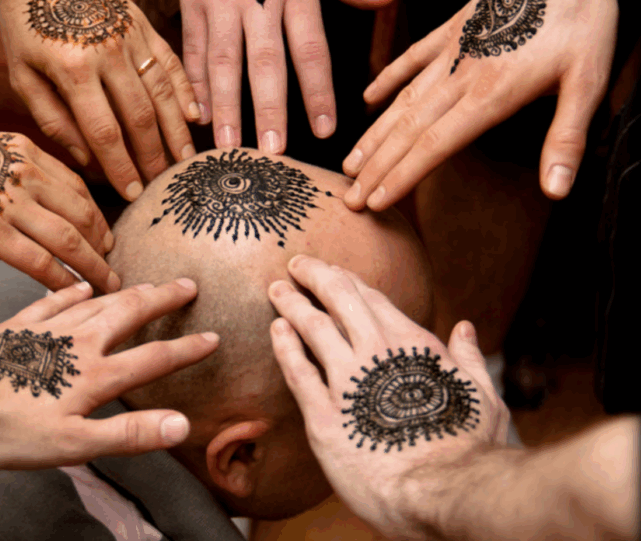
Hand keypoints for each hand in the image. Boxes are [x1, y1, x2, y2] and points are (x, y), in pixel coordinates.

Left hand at [0, 0, 199, 200]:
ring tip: (186, 160)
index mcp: (72, 70)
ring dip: (177, 130)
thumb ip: (52, 118)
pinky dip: (186, 90)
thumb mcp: (21, 73)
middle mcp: (108, 53)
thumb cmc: (22, 21)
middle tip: (163, 184)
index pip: (104, 131)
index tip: (132, 193)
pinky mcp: (143, 22)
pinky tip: (197, 115)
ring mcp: (131, 36)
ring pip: (162, 92)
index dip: (121, 167)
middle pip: (140, 117)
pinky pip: (170, 62)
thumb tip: (86, 158)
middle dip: (153, 156)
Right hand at [0, 121, 116, 291]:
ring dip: (93, 266)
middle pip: (82, 213)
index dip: (97, 215)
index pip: (77, 187)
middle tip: (115, 263)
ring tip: (108, 284)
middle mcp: (27, 174)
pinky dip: (61, 279)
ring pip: (69, 239)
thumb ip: (17, 171)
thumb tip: (40, 196)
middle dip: (103, 242)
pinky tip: (73, 293)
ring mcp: (10, 204)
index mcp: (27, 152)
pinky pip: (38, 260)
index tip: (107, 235)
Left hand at [0, 279, 218, 468]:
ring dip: (128, 291)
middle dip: (163, 298)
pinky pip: (55, 301)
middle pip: (130, 313)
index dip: (186, 349)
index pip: (153, 357)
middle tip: (188, 283)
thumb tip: (181, 425)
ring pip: (99, 302)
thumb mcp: (70, 445)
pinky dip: (73, 292)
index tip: (214, 336)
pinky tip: (80, 288)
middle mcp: (79, 342)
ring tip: (146, 284)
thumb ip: (128, 433)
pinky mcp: (21, 324)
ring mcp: (50, 328)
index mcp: (94, 373)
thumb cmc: (6, 427)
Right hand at [174, 0, 390, 152]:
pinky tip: (197, 116)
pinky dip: (195, 83)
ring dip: (225, 107)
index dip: (319, 91)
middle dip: (269, 109)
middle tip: (273, 153)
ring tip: (228, 145)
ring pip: (223, 62)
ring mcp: (220, 3)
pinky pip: (193, 49)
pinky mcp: (191, 3)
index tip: (327, 130)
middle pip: (265, 62)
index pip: (312, 50)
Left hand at [269, 255, 507, 538]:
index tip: (331, 270)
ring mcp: (348, 383)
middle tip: (296, 263)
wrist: (446, 494)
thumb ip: (469, 357)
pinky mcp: (325, 417)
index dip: (348, 279)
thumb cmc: (470, 449)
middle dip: (315, 274)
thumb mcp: (482, 395)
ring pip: (313, 327)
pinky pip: (297, 372)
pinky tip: (276, 329)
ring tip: (276, 288)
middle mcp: (377, 353)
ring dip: (292, 303)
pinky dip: (285, 346)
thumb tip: (465, 327)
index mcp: (413, 344)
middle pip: (338, 298)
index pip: (372, 298)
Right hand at [342, 0, 617, 210]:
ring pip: (401, 100)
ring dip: (373, 134)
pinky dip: (386, 79)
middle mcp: (460, 75)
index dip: (402, 176)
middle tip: (349, 197)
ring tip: (349, 161)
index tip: (375, 200)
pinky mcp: (450, 29)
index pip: (434, 145)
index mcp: (491, 93)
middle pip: (407, 129)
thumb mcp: (590, 80)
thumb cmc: (583, 16)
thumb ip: (566, 137)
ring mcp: (450, 51)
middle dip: (375, 167)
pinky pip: (410, 58)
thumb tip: (557, 191)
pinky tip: (367, 97)